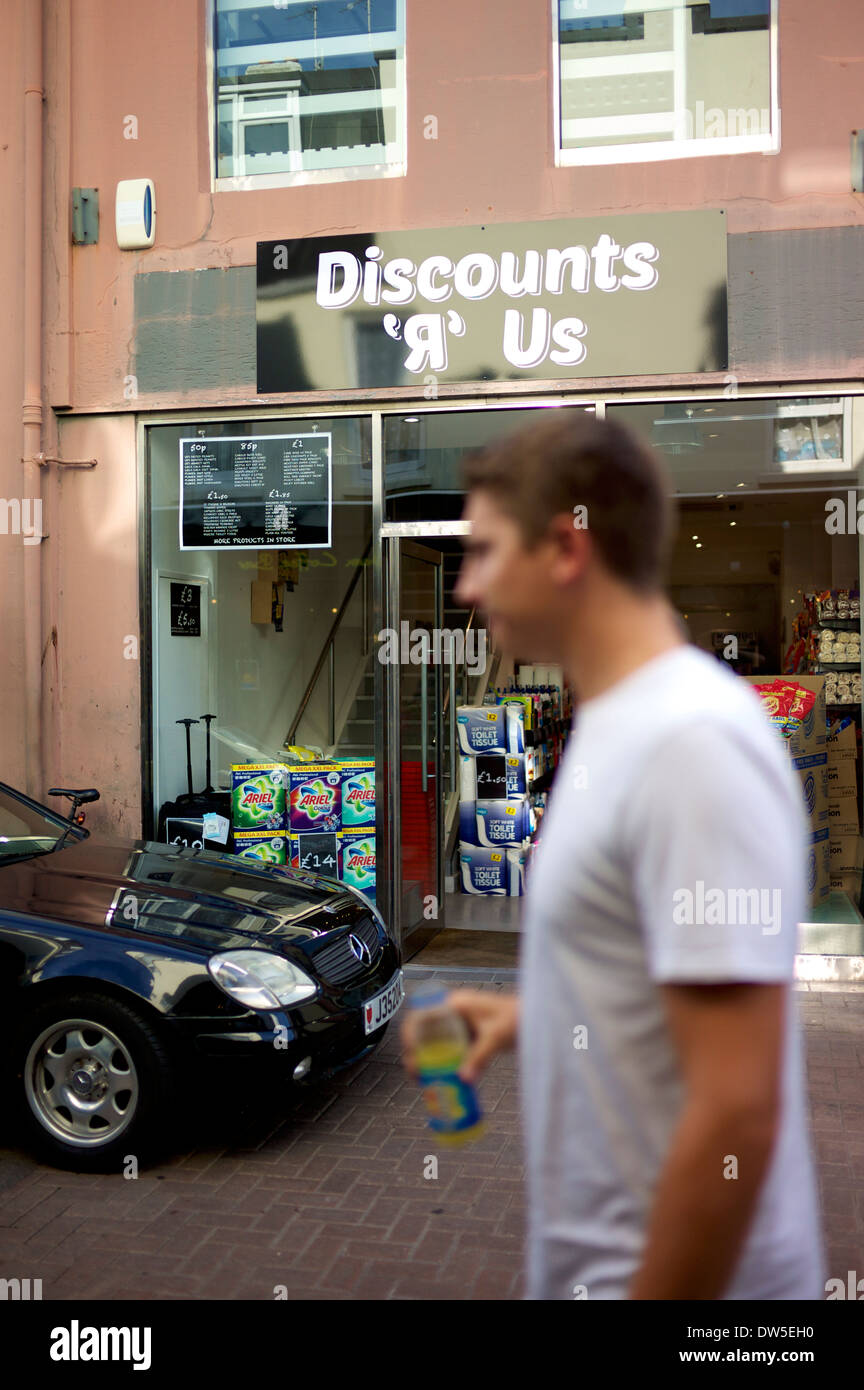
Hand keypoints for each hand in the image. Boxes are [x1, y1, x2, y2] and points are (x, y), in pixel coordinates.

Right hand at [400, 988, 519, 1084]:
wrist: (540, 1017)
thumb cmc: (519, 1018)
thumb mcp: (496, 1036)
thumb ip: (480, 1056)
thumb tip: (463, 1080)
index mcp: (456, 1003)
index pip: (422, 1012)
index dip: (410, 1031)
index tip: (411, 1053)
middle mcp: (455, 1012)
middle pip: (425, 1030)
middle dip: (416, 1052)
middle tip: (416, 1074)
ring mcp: (463, 1024)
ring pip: (437, 1041)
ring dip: (428, 1059)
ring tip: (424, 1080)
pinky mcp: (471, 1036)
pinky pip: (451, 1049)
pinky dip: (445, 1062)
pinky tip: (445, 1079)